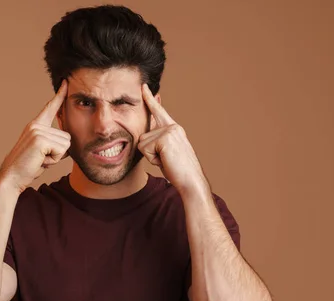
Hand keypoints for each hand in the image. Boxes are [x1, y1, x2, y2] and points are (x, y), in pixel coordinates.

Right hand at [0, 80, 70, 192]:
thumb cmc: (28, 167)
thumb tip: (68, 140)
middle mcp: (36, 125)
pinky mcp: (40, 139)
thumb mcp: (42, 152)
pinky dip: (54, 160)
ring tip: (40, 159)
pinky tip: (40, 161)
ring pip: (66, 144)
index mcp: (36, 125)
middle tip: (42, 158)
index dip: (60, 95)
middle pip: (67, 136)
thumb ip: (53, 143)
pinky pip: (62, 150)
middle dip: (59, 152)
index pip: (50, 107)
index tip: (66, 82)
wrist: (11, 177)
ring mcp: (37, 131)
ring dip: (56, 157)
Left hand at [138, 83, 210, 197]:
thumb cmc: (179, 171)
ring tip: (166, 161)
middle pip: (143, 136)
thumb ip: (158, 142)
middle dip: (149, 152)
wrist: (191, 180)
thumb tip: (144, 137)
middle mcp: (172, 127)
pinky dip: (152, 159)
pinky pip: (144, 149)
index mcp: (174, 129)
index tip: (143, 86)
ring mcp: (169, 131)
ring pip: (142, 143)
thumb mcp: (167, 153)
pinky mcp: (165, 138)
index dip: (150, 99)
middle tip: (165, 160)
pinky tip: (165, 161)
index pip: (159, 112)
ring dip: (150, 156)